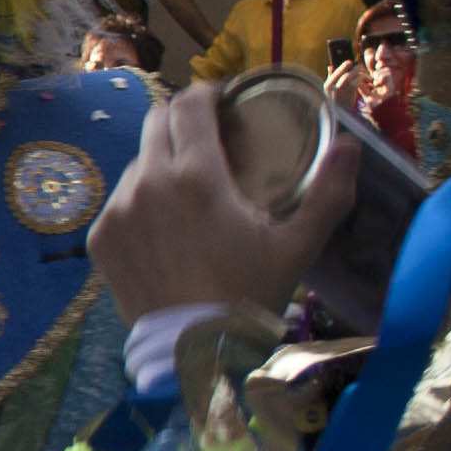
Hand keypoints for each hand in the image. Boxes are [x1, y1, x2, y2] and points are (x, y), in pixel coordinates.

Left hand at [90, 80, 352, 322]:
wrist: (194, 356)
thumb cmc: (250, 297)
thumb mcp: (298, 247)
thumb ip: (328, 192)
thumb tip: (350, 144)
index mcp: (196, 176)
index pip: (190, 104)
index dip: (209, 94)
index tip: (224, 103)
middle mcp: (147, 183)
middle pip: (157, 121)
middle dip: (183, 120)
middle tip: (209, 139)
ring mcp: (117, 210)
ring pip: (138, 162)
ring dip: (162, 163)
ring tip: (189, 190)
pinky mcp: (100, 237)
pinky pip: (120, 201)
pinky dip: (142, 202)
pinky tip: (166, 226)